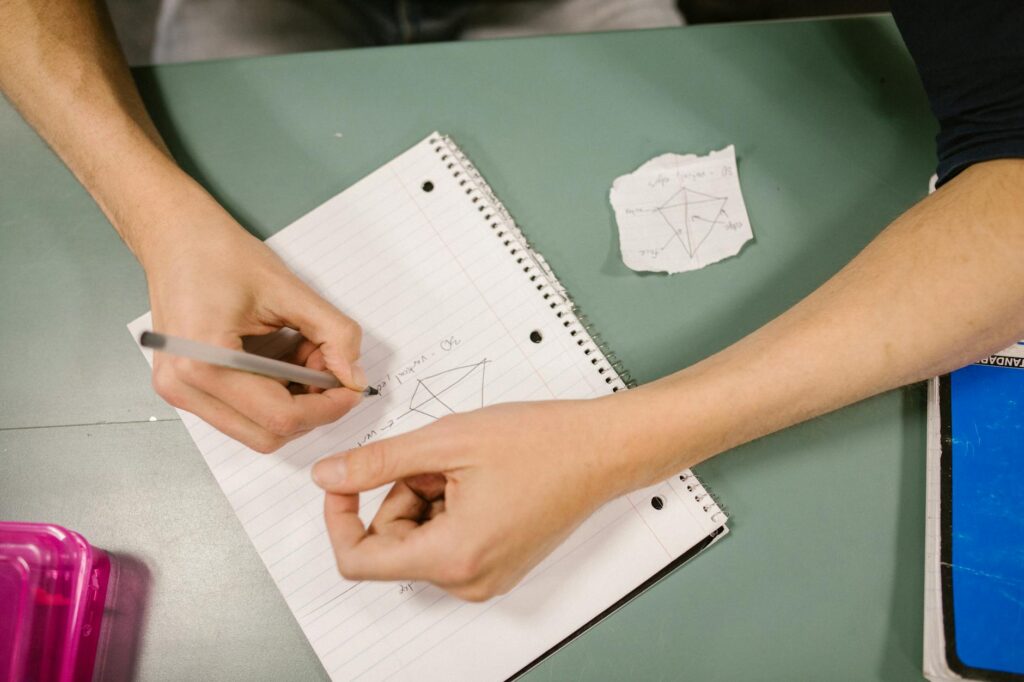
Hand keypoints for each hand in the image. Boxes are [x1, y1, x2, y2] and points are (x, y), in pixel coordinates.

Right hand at [141, 191, 364, 452]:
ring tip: (302, 358)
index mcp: (204, 363)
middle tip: (330, 369)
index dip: (327, 408)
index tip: (352, 386)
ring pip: (254, 430)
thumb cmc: (220, 253)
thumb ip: (333, 334)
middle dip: (310, 409)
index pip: (280, 416)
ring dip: (292, 404)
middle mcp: (183, 388)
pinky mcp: (183, 389)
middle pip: (267, 434)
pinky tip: (282, 363)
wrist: (174, 236)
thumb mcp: (289, 289)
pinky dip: (271, 398)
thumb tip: (355, 377)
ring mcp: (178, 392)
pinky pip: (239, 415)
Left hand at [310, 398, 638, 600]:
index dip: (340, 516)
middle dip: (399, 493)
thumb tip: (328, 476)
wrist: (602, 449)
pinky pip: (445, 541)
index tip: (346, 479)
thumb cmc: (542, 443)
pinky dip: (446, 506)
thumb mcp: (445, 441)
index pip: (358, 560)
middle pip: (391, 544)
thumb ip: (377, 463)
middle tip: (435, 457)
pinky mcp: (497, 566)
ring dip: (424, 496)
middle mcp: (468, 581)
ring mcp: (485, 577)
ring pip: (418, 539)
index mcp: (453, 557)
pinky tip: (478, 479)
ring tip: (465, 465)